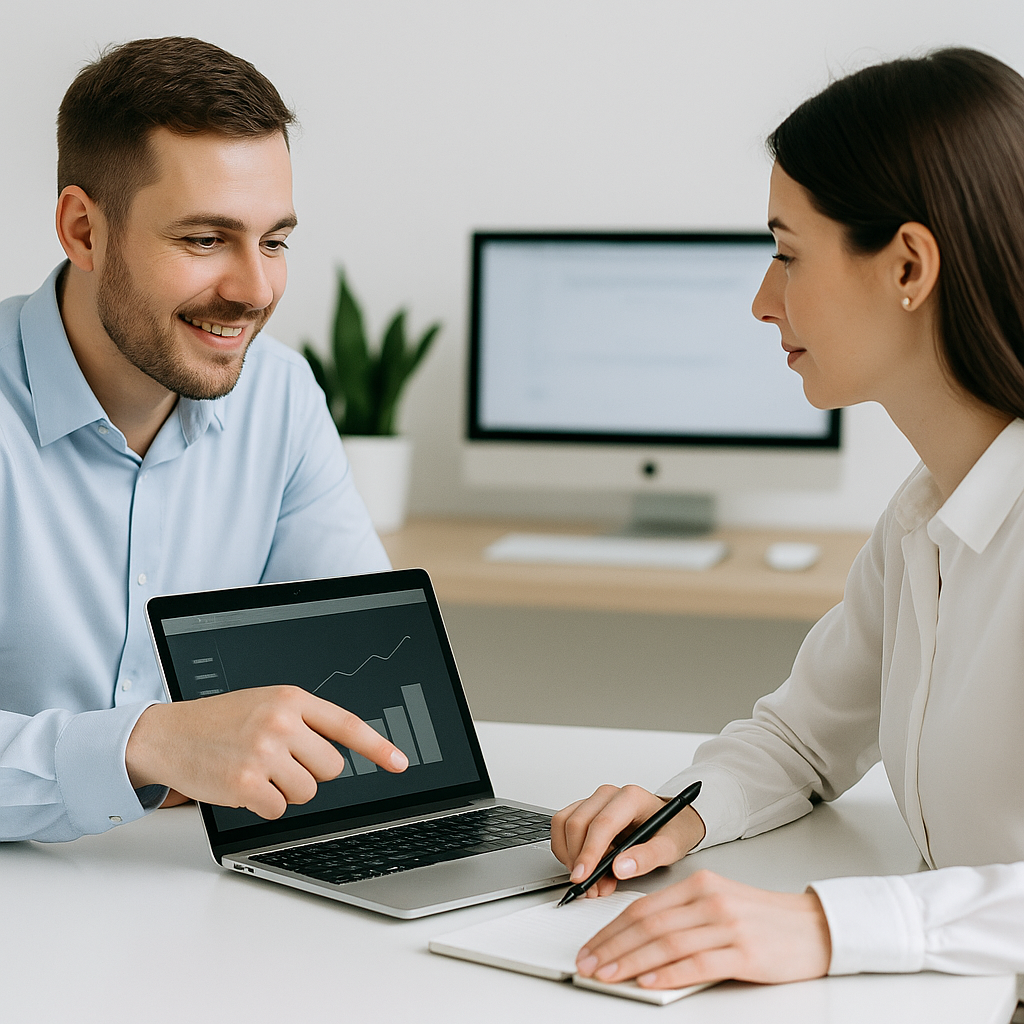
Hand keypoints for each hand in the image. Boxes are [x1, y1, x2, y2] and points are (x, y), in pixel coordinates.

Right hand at [126, 686, 408, 818]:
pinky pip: (279, 809)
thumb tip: (342, 750)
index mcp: (291, 699)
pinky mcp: (246, 782)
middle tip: (279, 761)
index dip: (378, 746)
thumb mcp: (265, 704)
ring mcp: (264, 752)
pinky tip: (243, 785)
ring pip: (308, 791)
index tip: (399, 763)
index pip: (346, 724)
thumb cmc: (219, 721)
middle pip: (331, 768)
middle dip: (310, 772)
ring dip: (286, 790)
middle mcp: (281, 722)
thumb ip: (303, 721)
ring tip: (257, 770)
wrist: (168, 734)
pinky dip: (265, 805)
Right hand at [551, 784, 705, 896]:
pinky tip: (586, 866)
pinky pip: (562, 826)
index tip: (584, 877)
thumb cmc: (672, 830)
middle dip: (579, 860)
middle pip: (577, 823)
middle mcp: (608, 795)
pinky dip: (566, 850)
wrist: (674, 821)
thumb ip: (647, 857)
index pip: (601, 824)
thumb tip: (620, 868)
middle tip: (591, 888)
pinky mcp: (584, 810)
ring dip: (569, 856)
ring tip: (592, 880)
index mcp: (630, 798)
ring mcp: (594, 801)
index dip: (589, 853)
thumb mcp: (671, 847)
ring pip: (564, 824)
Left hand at [575, 869, 831, 987]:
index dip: (611, 929)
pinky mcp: (744, 952)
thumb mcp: (718, 904)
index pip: (643, 908)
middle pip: (648, 925)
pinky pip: (697, 963)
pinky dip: (668, 974)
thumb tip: (637, 940)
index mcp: (699, 885)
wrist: (816, 927)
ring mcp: (727, 925)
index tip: (590, 947)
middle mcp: (709, 900)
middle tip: (588, 964)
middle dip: (612, 947)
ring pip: (666, 944)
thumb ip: (682, 915)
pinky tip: (649, 982)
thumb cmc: (765, 919)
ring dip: (631, 962)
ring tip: (608, 976)